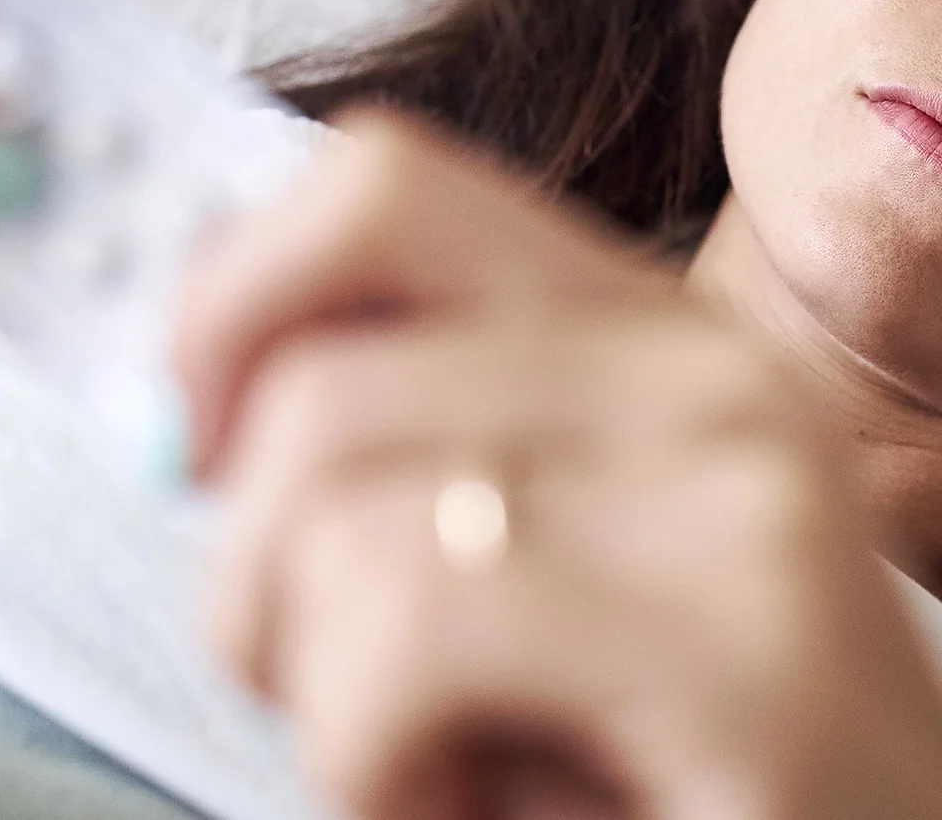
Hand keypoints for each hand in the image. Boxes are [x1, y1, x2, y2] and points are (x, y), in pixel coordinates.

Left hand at [175, 112, 941, 819]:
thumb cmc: (695, 786)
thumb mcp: (550, 584)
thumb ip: (418, 467)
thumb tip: (194, 424)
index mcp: (658, 336)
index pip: (379, 184)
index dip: (228, 303)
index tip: (205, 455)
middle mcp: (710, 372)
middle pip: (317, 370)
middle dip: (247, 566)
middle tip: (321, 679)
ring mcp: (741, 486)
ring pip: (333, 506)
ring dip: (320, 698)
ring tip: (448, 767)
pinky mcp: (747, 636)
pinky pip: (402, 633)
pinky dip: (366, 765)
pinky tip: (471, 808)